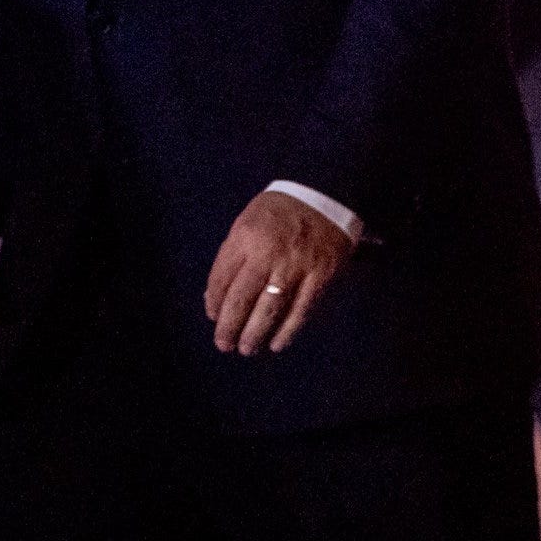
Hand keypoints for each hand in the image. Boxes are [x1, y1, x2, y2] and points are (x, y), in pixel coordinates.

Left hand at [205, 192, 353, 356]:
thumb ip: (231, 257)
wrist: (327, 192)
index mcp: (246, 237)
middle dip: (229, 328)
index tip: (214, 317)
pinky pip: (301, 311)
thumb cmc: (281, 210)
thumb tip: (215, 298)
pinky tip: (277, 343)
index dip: (214, 304)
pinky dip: (287, 331)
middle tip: (224, 344)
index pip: (221, 280)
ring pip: (269, 310)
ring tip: (247, 348)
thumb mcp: (247, 221)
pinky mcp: (320, 276)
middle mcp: (268, 253)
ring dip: (254, 335)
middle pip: (241, 300)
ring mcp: (296, 266)